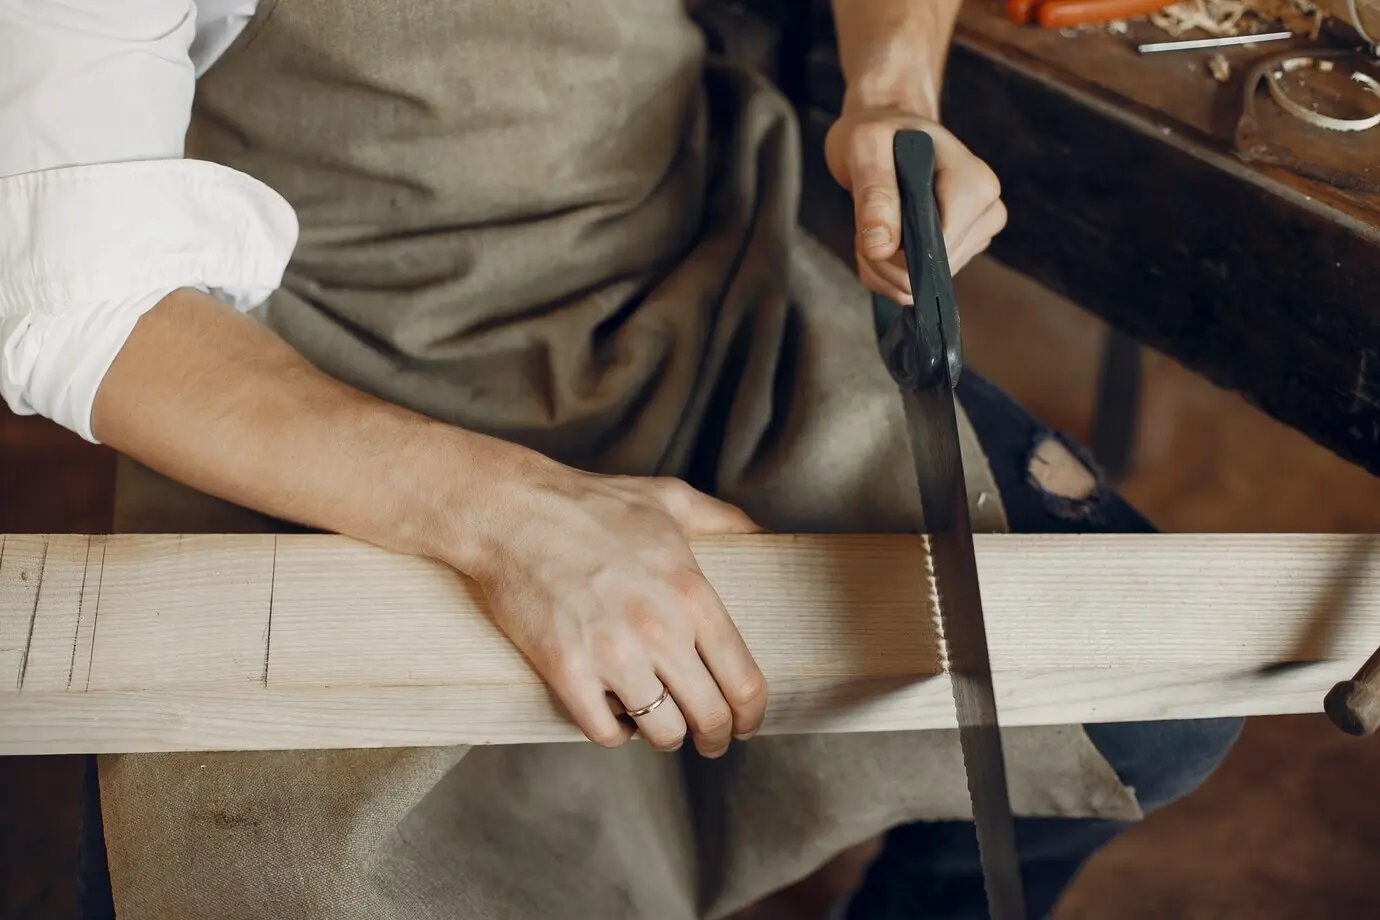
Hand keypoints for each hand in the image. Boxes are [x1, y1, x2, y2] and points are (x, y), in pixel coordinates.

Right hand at [453, 454, 767, 757]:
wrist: (513, 512)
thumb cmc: (592, 504)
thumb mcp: (672, 499)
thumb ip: (726, 520)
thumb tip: (764, 536)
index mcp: (693, 594)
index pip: (744, 681)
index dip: (751, 715)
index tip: (747, 723)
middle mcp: (661, 631)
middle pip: (710, 717)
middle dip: (716, 738)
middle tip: (710, 741)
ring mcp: (613, 655)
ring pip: (662, 733)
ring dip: (665, 736)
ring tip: (660, 727)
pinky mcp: (567, 672)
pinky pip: (604, 732)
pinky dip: (615, 734)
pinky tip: (616, 719)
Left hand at [824, 107, 1005, 302]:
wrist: (889, 129)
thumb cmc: (879, 133)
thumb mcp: (865, 148)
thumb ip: (875, 194)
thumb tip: (882, 247)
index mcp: (976, 185)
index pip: (940, 250)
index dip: (897, 252)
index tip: (871, 225)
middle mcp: (987, 212)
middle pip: (930, 273)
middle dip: (885, 259)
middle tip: (866, 222)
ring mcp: (976, 234)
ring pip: (919, 285)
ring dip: (881, 265)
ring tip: (873, 224)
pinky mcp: (960, 251)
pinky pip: (914, 285)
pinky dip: (885, 271)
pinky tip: (881, 238)